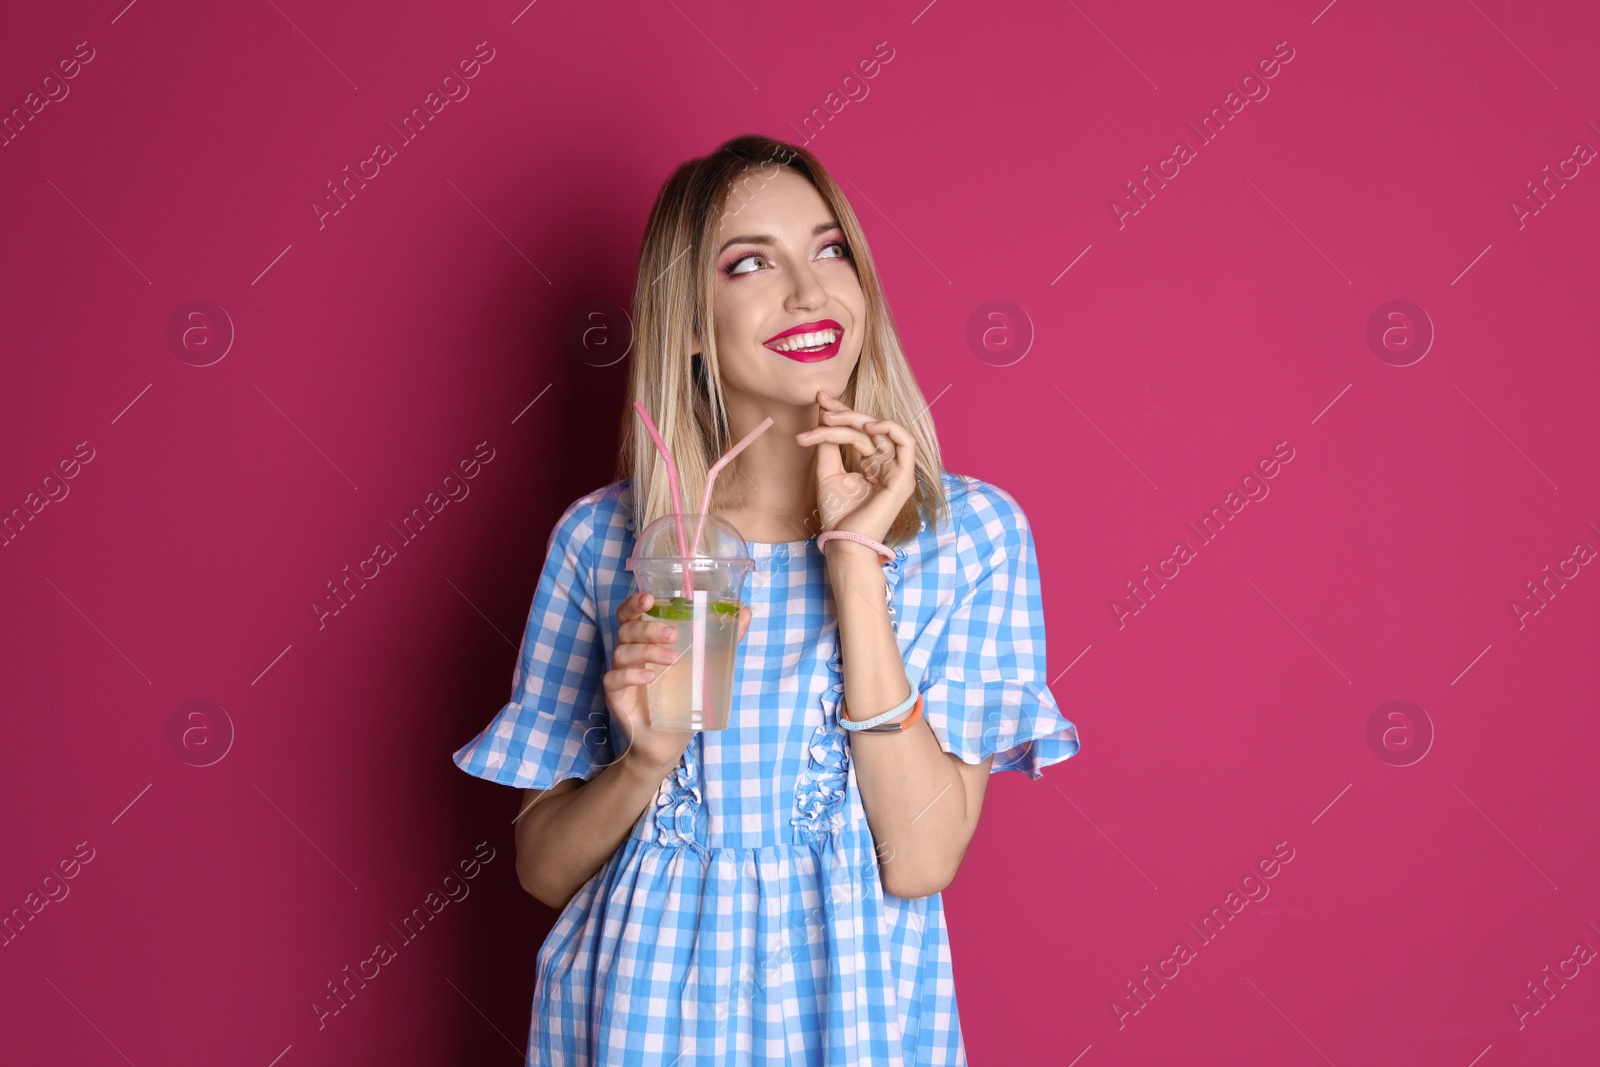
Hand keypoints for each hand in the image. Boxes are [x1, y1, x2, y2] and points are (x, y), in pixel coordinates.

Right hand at [604, 591, 752, 776]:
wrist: (667, 741)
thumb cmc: (683, 698)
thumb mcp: (706, 666)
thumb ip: (724, 639)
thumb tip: (745, 612)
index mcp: (644, 640)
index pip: (631, 614)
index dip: (634, 603)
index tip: (650, 598)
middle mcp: (629, 653)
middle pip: (627, 629)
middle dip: (649, 627)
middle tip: (675, 634)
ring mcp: (620, 674)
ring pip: (622, 651)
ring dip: (647, 650)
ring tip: (674, 659)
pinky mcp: (616, 697)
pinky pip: (615, 679)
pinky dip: (632, 675)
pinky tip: (650, 677)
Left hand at [795, 390, 916, 543]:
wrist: (843, 541)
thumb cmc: (837, 514)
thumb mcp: (828, 472)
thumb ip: (829, 444)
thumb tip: (824, 414)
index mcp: (873, 464)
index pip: (859, 431)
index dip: (840, 413)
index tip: (819, 401)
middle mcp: (887, 465)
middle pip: (869, 428)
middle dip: (844, 414)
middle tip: (822, 410)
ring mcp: (897, 471)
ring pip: (881, 431)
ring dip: (858, 420)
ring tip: (833, 419)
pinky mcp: (903, 478)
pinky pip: (906, 442)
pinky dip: (890, 428)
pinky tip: (867, 426)